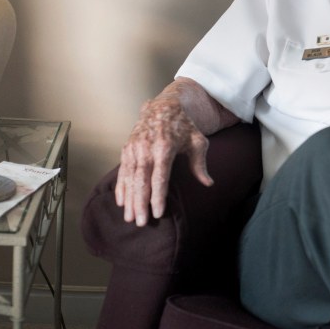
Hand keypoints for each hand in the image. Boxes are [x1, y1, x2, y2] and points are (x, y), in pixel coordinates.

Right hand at [116, 95, 213, 225]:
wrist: (165, 105)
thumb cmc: (185, 126)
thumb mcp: (198, 141)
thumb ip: (200, 164)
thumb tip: (208, 183)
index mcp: (165, 146)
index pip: (160, 177)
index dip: (158, 197)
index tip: (158, 213)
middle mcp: (146, 147)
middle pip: (141, 180)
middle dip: (140, 203)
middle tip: (140, 223)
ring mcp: (135, 147)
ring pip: (130, 177)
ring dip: (129, 199)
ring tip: (129, 218)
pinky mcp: (127, 147)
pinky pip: (123, 171)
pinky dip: (121, 187)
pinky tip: (121, 202)